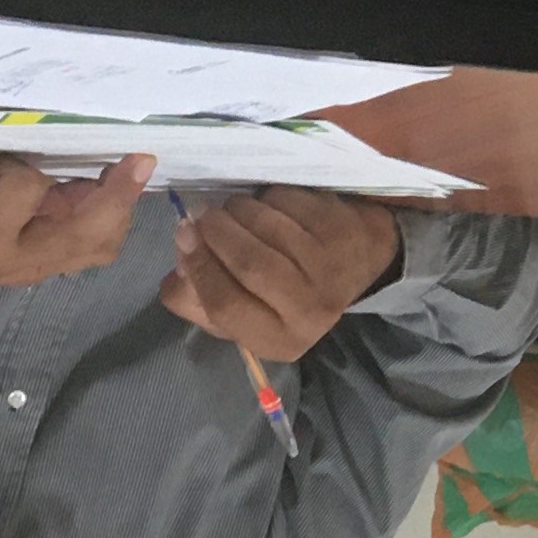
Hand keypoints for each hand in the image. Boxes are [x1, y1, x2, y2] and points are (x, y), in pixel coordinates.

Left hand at [0, 151, 152, 293]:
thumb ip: (40, 217)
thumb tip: (91, 184)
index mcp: (30, 260)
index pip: (97, 243)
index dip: (124, 207)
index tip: (142, 164)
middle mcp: (11, 258)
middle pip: (83, 227)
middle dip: (109, 191)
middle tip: (129, 158)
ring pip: (25, 182)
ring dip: (3, 165)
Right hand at [160, 189, 402, 362]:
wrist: (357, 262)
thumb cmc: (287, 289)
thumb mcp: (242, 311)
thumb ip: (198, 298)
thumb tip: (181, 261)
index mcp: (278, 341)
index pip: (225, 306)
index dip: (198, 267)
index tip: (182, 235)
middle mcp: (310, 313)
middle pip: (250, 264)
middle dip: (216, 232)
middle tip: (201, 215)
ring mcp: (332, 270)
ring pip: (270, 229)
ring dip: (239, 210)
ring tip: (232, 209)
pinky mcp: (343, 231)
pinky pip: (291, 203)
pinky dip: (269, 197)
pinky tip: (268, 203)